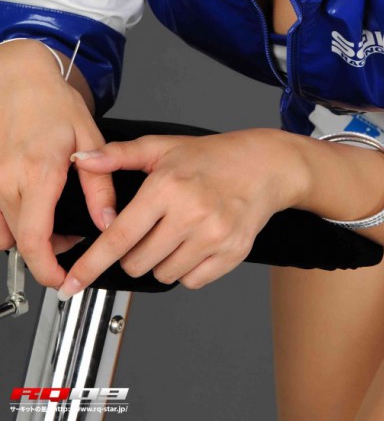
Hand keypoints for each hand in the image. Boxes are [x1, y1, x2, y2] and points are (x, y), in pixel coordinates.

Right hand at [0, 48, 117, 290]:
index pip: (34, 240)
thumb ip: (100, 185)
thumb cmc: (54, 103)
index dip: (47, 269)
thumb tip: (109, 221)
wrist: (20, 80)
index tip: (63, 279)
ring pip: (7, 232)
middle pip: (22, 242)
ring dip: (30, 237)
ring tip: (55, 218)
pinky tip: (36, 207)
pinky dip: (15, 222)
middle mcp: (8, 181)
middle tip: (73, 238)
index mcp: (38, 173)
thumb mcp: (89, 138)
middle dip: (48, 252)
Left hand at [58, 128, 304, 298]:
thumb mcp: (164, 147)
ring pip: (163, 275)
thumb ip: (119, 155)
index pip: (119, 236)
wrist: (266, 166)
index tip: (72, 282)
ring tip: (178, 233)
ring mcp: (213, 236)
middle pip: (137, 262)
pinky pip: (191, 281)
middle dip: (134, 253)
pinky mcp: (231, 253)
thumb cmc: (214, 157)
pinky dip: (187, 269)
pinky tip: (196, 243)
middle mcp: (190, 212)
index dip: (92, 263)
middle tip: (152, 230)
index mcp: (168, 186)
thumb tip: (83, 160)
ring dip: (161, 261)